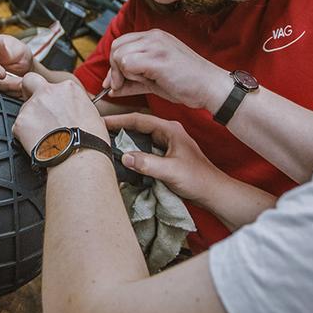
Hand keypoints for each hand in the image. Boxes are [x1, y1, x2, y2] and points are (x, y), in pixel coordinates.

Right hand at [0, 35, 32, 97]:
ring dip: (6, 89)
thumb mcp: (17, 48)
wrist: (22, 67)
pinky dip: (5, 94)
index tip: (2, 74)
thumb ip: (7, 48)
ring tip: (20, 86)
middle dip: (3, 82)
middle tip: (19, 83)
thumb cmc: (17, 54)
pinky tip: (15, 91)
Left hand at [12, 73, 108, 154]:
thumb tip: (75, 112)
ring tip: (44, 137)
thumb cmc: (90, 140)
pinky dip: (25, 136)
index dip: (51, 96)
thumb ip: (77, 106)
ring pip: (24, 109)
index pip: (52, 85)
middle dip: (28, 91)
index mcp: (67, 88)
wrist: (78, 158)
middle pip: (29, 81)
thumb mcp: (92, 115)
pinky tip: (38, 144)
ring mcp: (32, 106)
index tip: (53, 107)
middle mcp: (48, 92)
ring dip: (30, 120)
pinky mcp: (20, 122)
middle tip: (36, 108)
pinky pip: (18, 127)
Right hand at [104, 112, 223, 204]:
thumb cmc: (197, 179)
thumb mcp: (170, 171)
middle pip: (138, 126)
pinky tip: (123, 156)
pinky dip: (133, 150)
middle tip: (100, 131)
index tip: (101, 122)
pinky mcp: (166, 155)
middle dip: (119, 127)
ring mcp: (167, 144)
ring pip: (141, 137)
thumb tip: (124, 156)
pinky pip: (145, 148)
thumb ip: (147, 163)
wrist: (213, 192)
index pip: (139, 120)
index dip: (119, 120)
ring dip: (125, 139)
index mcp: (170, 129)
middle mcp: (167, 133)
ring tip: (107, 142)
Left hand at [105, 29, 229, 110]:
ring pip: (120, 54)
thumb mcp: (154, 81)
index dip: (114, 64)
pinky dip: (130, 76)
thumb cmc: (188, 84)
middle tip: (120, 85)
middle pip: (116, 46)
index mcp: (154, 37)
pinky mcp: (158, 57)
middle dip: (114, 69)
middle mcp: (154, 36)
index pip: (121, 43)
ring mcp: (157, 44)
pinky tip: (146, 83)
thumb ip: (132, 82)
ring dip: (123, 73)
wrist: (211, 88)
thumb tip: (111, 89)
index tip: (114, 83)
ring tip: (140, 83)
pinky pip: (128, 63)